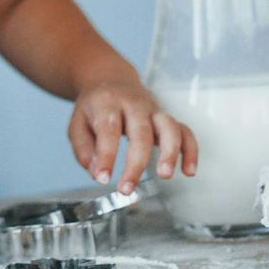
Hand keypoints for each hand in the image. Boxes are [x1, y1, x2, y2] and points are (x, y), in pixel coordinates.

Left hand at [70, 77, 194, 194]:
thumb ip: (85, 150)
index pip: (108, 130)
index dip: (106, 156)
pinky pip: (185, 131)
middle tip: (127, 188)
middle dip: (136, 163)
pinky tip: (189, 171)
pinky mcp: (167, 118)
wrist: (110, 79)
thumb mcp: (78, 124)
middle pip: (141, 132)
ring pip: (169, 127)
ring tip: (165, 175)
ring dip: (170, 152)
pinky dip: (190, 151)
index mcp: (108, 103)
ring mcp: (154, 110)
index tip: (103, 178)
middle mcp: (134, 105)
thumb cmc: (95, 106)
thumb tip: (98, 173)